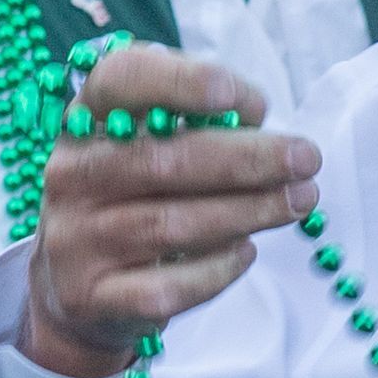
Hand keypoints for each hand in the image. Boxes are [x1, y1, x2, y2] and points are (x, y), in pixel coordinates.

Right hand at [19, 47, 312, 375]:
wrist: (75, 286)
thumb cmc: (133, 196)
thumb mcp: (144, 144)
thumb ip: (195, 122)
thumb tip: (257, 121)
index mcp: (84, 119)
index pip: (121, 80)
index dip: (185, 80)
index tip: (252, 100)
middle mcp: (71, 175)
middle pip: (162, 160)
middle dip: (247, 158)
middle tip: (306, 158)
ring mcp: (76, 239)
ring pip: (172, 223)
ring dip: (248, 210)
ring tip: (300, 200)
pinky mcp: (94, 297)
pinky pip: (169, 286)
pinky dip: (219, 267)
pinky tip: (247, 250)